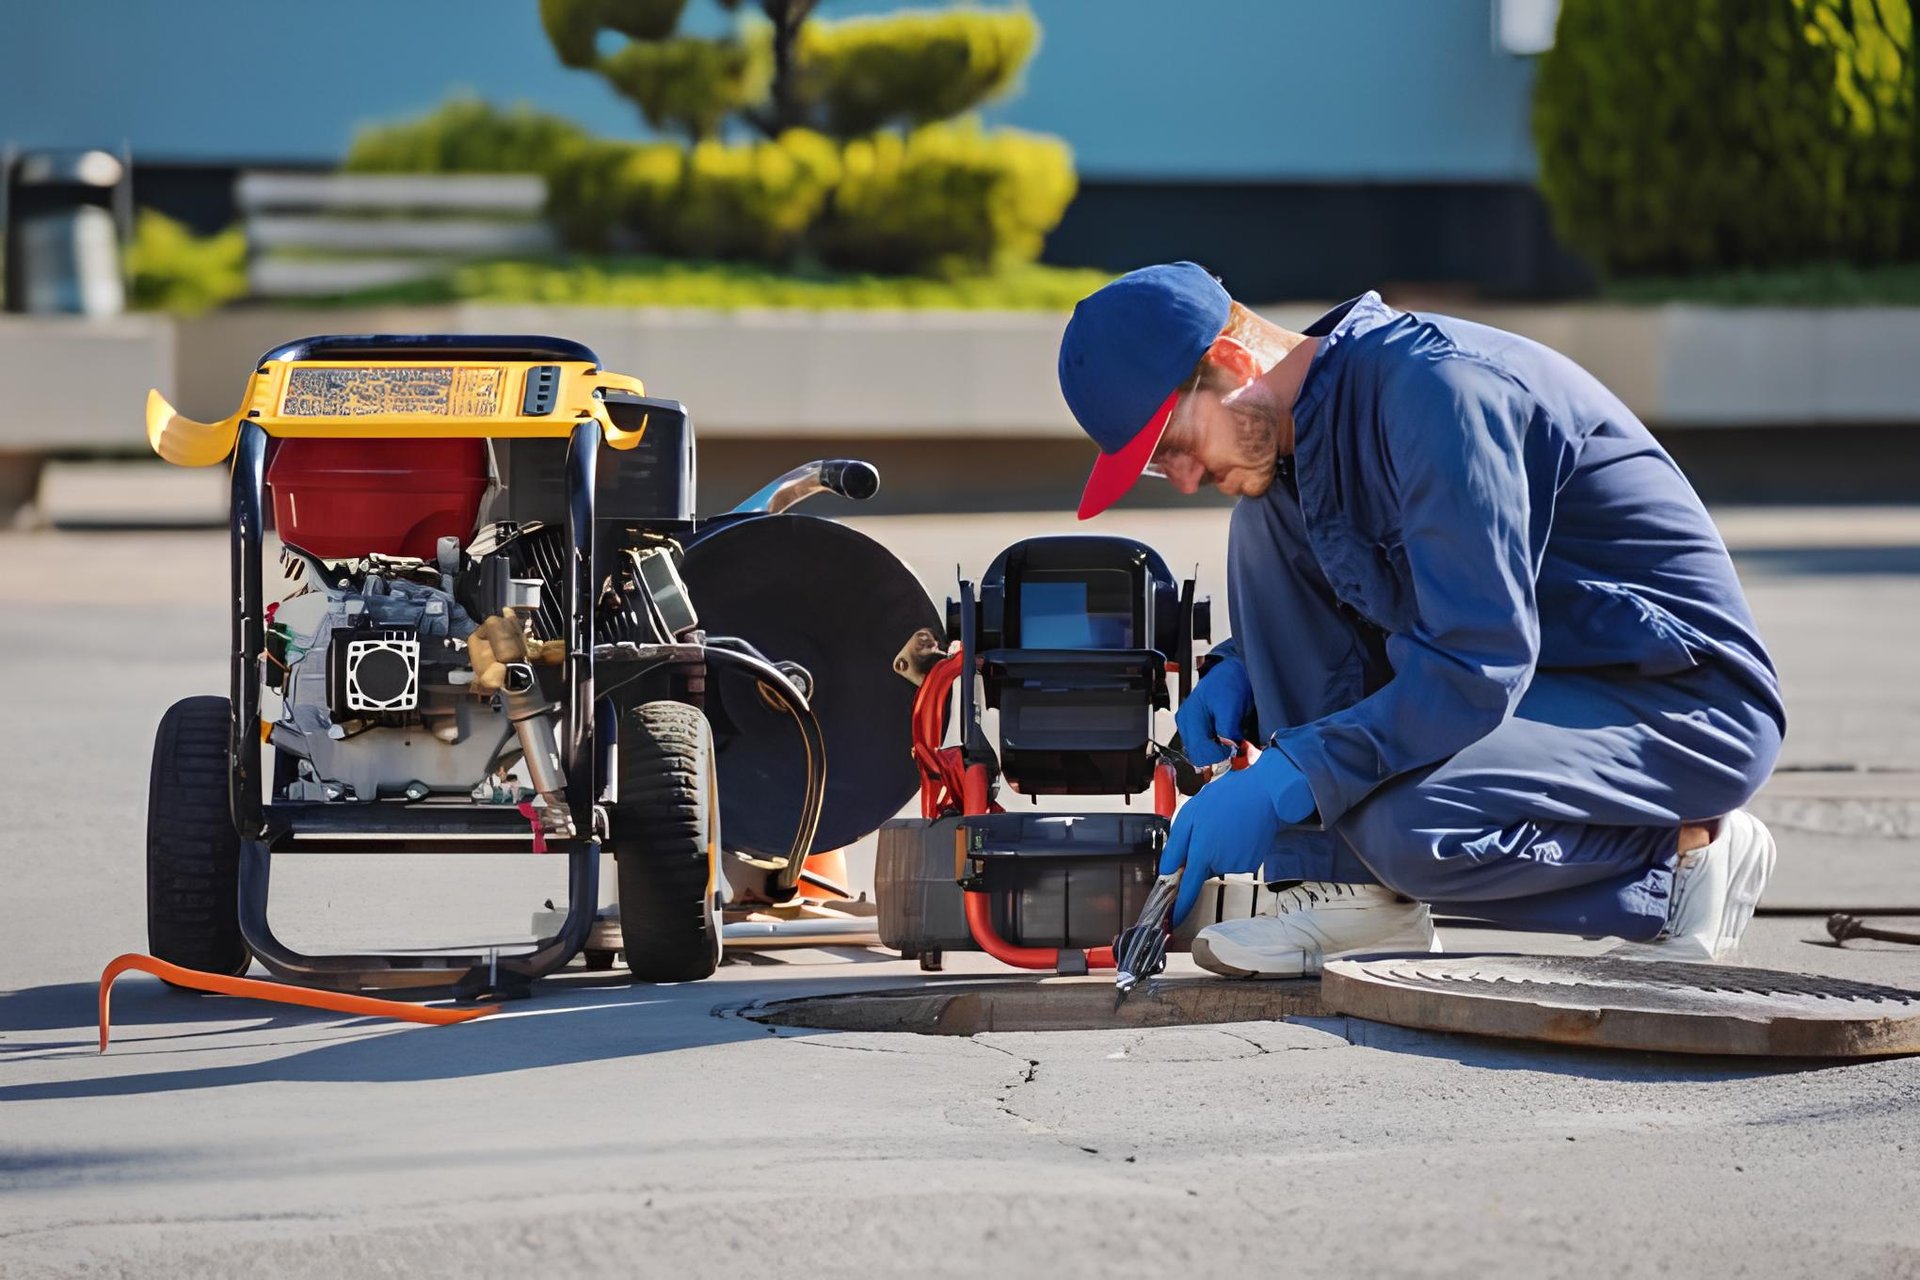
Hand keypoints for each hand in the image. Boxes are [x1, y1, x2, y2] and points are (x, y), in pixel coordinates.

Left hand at [1161, 750, 1316, 922]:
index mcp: (1202, 853)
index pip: (1187, 889)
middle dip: (1200, 855)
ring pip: (1218, 864)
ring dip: (1216, 849)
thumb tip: (1167, 871)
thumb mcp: (1190, 815)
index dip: (1179, 907)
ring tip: (1225, 824)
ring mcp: (1238, 865)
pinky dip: (1232, 848)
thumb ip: (1175, 846)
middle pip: (1202, 870)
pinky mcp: (1251, 862)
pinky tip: (1237, 830)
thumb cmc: (1226, 799)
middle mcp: (1220, 864)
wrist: (1265, 793)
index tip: (1172, 921)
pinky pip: (1233, 860)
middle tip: (1207, 828)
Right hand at [1175, 653, 1252, 767]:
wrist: (1232, 672)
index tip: (1235, 752)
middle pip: (1198, 755)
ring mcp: (1189, 727)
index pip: (1199, 750)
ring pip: (1201, 754)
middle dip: (1218, 757)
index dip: (1219, 756)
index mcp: (1190, 717)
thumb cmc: (1229, 683)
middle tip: (1236, 749)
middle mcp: (1185, 724)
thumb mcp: (1231, 706)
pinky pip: (1204, 748)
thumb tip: (1229, 749)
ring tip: (1232, 740)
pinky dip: (1217, 748)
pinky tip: (1226, 739)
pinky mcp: (1196, 730)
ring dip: (1218, 753)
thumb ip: (1227, 729)